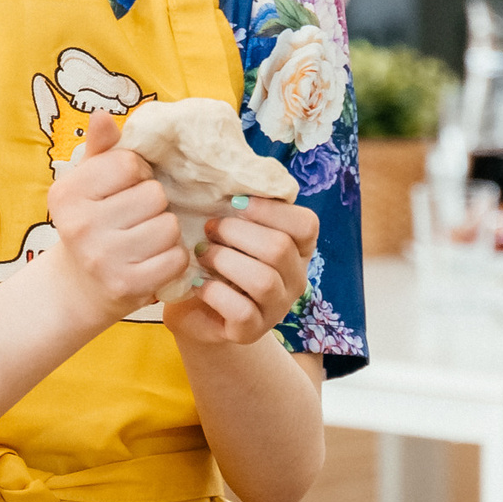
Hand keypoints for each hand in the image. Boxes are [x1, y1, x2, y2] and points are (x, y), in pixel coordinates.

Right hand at [43, 111, 189, 320]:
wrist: (78, 288)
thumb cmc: (91, 225)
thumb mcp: (88, 184)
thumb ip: (100, 150)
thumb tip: (102, 115)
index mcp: (67, 193)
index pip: (130, 164)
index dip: (138, 174)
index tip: (126, 191)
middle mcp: (80, 225)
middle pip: (154, 195)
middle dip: (153, 205)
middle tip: (135, 219)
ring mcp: (103, 258)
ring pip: (169, 226)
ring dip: (165, 231)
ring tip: (144, 240)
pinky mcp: (127, 285)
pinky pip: (176, 257)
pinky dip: (172, 259)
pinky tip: (152, 261)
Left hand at [166, 198, 319, 345]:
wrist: (195, 308)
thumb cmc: (215, 258)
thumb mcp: (230, 229)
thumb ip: (239, 207)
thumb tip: (229, 170)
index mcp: (298, 248)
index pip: (306, 224)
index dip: (271, 210)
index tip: (235, 203)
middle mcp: (295, 279)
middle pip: (279, 248)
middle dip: (236, 233)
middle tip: (209, 228)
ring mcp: (276, 308)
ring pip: (262, 280)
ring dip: (224, 261)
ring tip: (202, 253)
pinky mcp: (251, 331)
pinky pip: (241, 310)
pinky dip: (214, 293)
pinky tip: (198, 283)